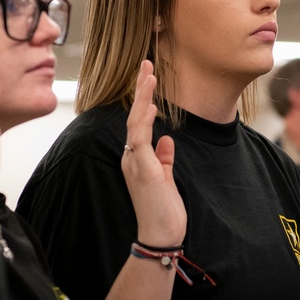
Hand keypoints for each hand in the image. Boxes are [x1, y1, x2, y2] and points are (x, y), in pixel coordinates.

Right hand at [122, 60, 186, 246]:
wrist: (160, 236)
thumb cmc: (164, 212)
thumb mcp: (167, 179)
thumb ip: (165, 158)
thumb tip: (167, 139)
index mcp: (136, 158)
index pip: (139, 122)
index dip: (143, 99)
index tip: (149, 78)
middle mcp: (131, 156)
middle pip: (133, 116)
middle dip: (140, 89)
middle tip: (147, 64)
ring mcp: (134, 161)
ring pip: (135, 121)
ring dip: (142, 96)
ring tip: (149, 73)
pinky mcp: (142, 168)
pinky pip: (139, 137)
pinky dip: (144, 119)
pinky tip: (152, 103)